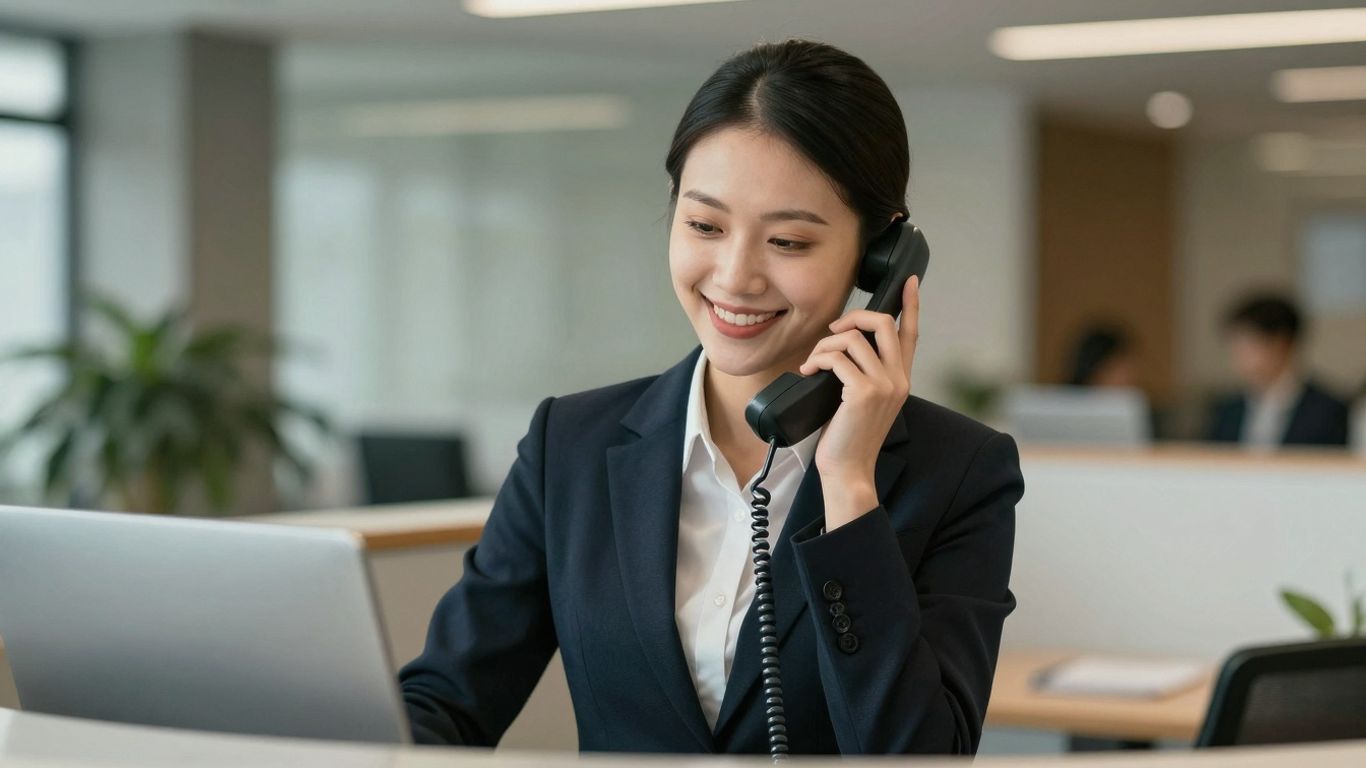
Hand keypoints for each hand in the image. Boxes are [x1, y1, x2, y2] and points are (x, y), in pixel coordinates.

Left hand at [797, 275, 919, 528]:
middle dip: (852, 316)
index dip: (911, 304)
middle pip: (883, 323)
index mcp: (900, 379)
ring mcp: (883, 385)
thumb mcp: (863, 401)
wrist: (848, 470)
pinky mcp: (863, 392)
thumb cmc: (849, 438)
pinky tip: (808, 373)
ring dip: (824, 346)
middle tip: (831, 331)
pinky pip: (837, 358)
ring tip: (813, 364)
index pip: (911, 333)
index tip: (909, 282)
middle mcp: (898, 379)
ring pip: (852, 338)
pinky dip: (817, 360)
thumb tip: (842, 346)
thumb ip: (863, 374)